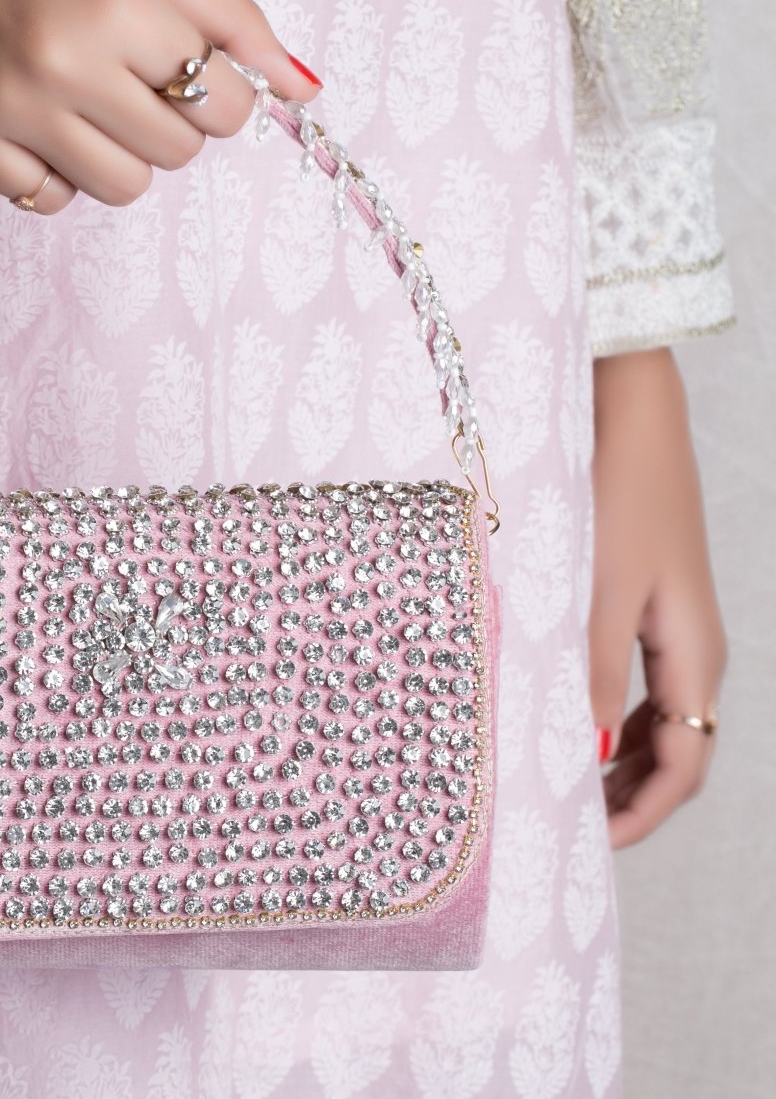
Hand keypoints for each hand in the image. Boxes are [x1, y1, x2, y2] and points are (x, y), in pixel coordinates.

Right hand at [0, 0, 321, 213]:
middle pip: (177, 153)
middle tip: (131, 80)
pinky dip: (58, 174)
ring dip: (122, 155)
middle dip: (171, 121)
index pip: (225, 105)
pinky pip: (49, 202)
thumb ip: (231, 19)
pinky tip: (42, 124)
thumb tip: (304, 90)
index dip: (222, 95)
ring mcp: (6, 107)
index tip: (191, 74)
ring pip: (122, 188)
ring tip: (89, 105)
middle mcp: (59, 59)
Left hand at [589, 348, 725, 848]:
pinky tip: (573, 716)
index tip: (587, 844)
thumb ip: (594, 674)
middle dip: (630, 796)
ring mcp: (674, 625)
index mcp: (694, 657)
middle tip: (568, 822)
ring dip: (620, 759)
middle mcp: (694, 650)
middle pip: (676, 752)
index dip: (641, 816)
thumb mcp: (597, 592)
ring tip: (565, 782)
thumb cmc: (617, 495)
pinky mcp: (649, 601)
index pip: (684, 768)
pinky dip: (612, 713)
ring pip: (659, 719)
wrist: (629, 415)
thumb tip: (595, 751)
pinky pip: (641, 681)